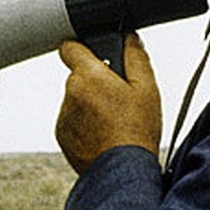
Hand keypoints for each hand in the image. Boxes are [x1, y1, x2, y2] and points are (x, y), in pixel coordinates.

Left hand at [56, 33, 161, 173]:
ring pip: (76, 100)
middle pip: (79, 77)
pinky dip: (85, 125)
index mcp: (89, 76)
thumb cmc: (136, 131)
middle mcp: (71, 93)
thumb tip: (130, 38)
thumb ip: (136, 57)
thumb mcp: (147, 89)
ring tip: (114, 121)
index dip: (83, 49)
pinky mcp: (62, 136)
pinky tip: (105, 134)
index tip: (94, 57)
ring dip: (90, 105)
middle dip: (95, 83)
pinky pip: (72, 121)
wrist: (122, 170)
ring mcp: (64, 116)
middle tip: (119, 98)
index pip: (70, 48)